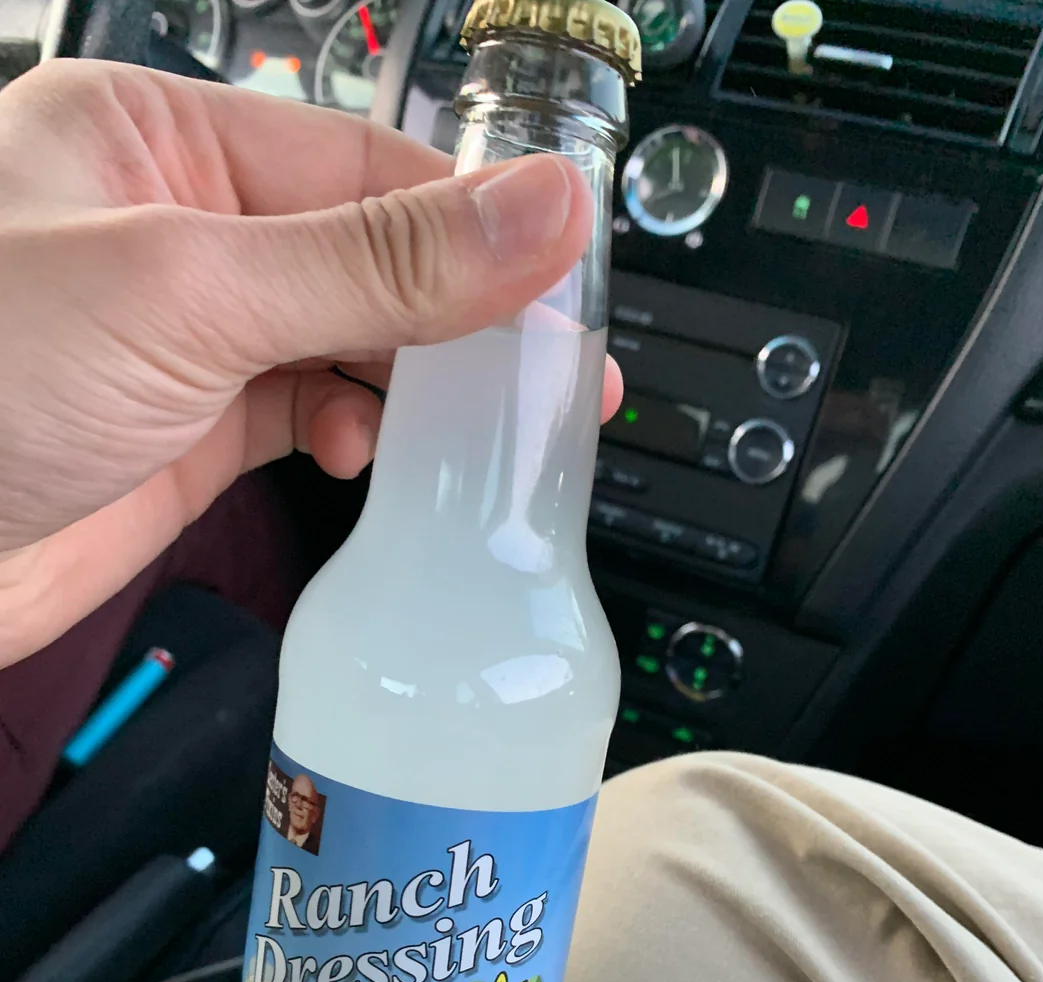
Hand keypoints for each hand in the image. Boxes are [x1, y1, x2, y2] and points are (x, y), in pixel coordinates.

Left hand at [0, 61, 622, 665]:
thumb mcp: (186, 293)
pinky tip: (371, 460)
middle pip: (367, 254)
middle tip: (555, 376)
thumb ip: (372, 259)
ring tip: (475, 434)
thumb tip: (538, 210)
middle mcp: (178, 232)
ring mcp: (187, 340)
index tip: (565, 280)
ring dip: (415, 387)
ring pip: (348, 343)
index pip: (362, 163)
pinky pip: (310, 416)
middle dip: (460, 315)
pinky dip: (357, 438)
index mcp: (158, 140)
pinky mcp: (189, 435)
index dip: (475, 220)